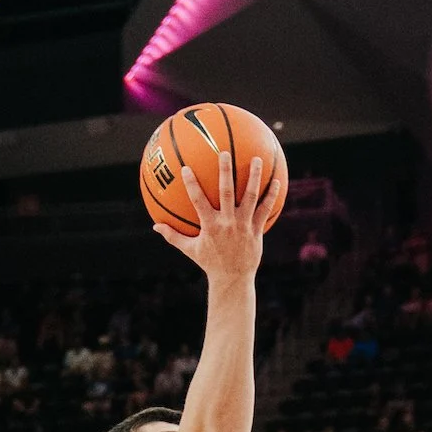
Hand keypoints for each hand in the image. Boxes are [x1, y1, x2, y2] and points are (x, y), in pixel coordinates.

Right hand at [153, 148, 266, 277]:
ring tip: (257, 159)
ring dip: (254, 177)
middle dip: (225, 171)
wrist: (233, 279)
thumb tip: (155, 226)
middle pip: (226, 192)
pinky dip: (272, 195)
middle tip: (225, 152)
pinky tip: (277, 182)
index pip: (198, 200)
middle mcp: (227, 222)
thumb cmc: (210, 263)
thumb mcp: (190, 250)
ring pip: (250, 196)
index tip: (186, 168)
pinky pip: (265, 210)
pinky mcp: (257, 230)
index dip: (191, 184)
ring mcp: (244, 225)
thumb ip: (173, 236)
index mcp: (210, 225)